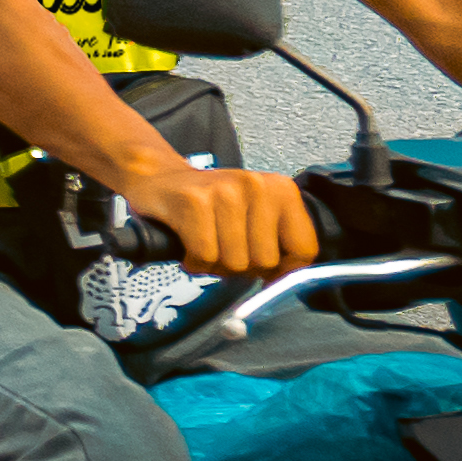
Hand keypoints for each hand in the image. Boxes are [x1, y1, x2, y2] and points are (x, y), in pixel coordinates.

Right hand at [132, 163, 320, 280]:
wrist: (158, 178)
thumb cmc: (209, 204)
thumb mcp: (255, 215)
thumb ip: (279, 243)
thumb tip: (286, 282)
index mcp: (281, 190)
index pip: (303, 249)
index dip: (284, 271)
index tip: (266, 272)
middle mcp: (256, 186)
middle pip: (265, 261)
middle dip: (241, 267)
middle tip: (224, 251)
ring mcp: (224, 192)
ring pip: (235, 262)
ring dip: (215, 265)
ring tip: (204, 245)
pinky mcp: (193, 202)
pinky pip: (205, 256)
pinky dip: (194, 261)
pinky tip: (188, 246)